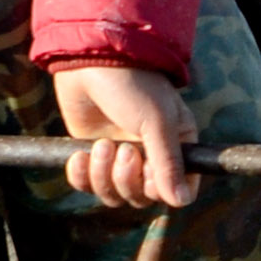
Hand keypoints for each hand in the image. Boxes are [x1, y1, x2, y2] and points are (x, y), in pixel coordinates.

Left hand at [53, 64, 200, 208]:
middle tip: (123, 149)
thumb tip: (181, 202)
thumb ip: (169, 164)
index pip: (177, 189)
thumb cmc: (134, 85)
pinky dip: (81, 175)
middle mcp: (150, 155)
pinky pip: (87, 184)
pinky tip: (79, 154)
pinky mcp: (90, 154)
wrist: (92, 59)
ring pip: (113, 194)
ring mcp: (119, 156)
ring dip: (103, 176)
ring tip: (100, 146)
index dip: (162, 190)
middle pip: (141, 197)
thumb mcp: (157, 122)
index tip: (151, 174)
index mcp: (177, 145)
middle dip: (128, 179)